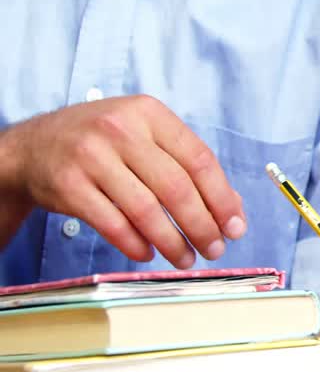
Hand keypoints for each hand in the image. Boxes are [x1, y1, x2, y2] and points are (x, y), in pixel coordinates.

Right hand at [0, 95, 245, 266]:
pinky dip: (136, 244)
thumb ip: (188, 166)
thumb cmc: (102, 144)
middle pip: (176, 188)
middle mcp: (120, 130)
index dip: (223, 198)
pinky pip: (113, 224)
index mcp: (149, 113)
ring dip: (173, 242)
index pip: (200, 159)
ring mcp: (91, 156)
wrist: (32, 147)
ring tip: (186, 258)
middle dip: (202, 226)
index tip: (235, 227)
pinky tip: (149, 253)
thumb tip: (233, 208)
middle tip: (215, 248)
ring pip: (146, 211)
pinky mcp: (68, 185)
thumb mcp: (144, 137)